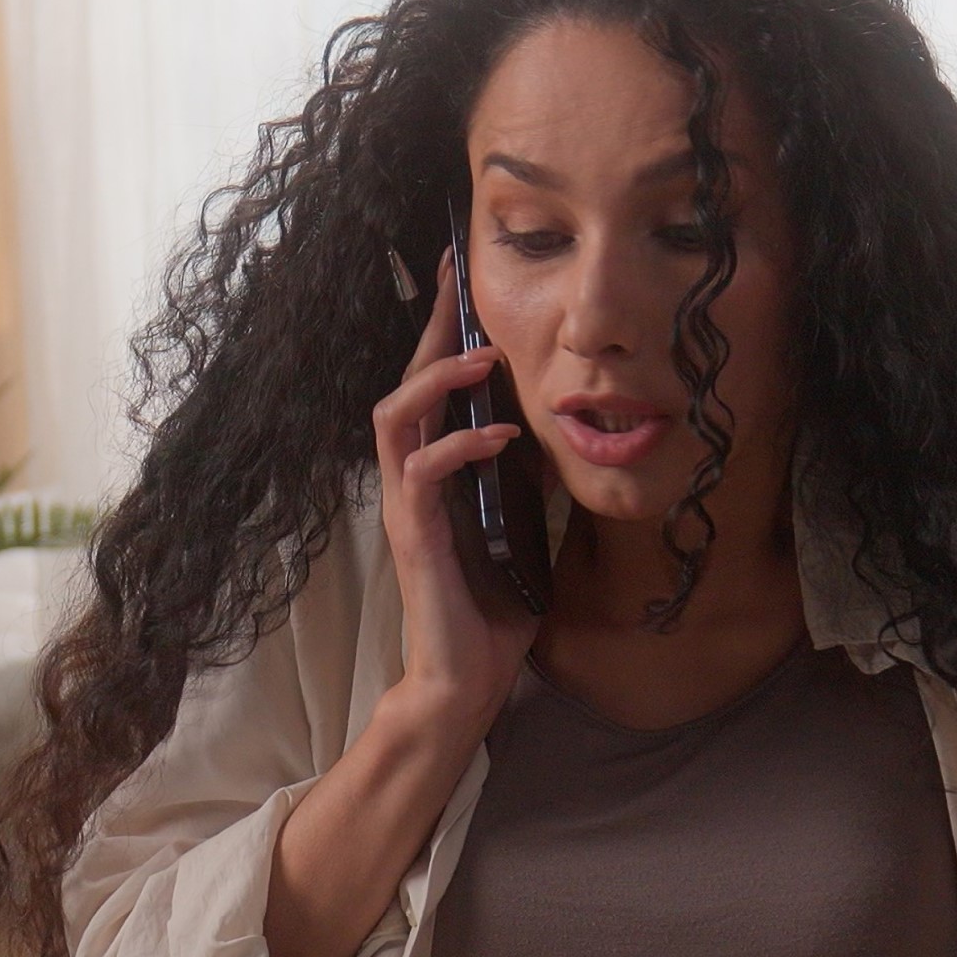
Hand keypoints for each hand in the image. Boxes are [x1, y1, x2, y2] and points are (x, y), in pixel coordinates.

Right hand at [368, 254, 541, 740]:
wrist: (467, 682)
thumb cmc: (493, 610)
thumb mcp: (524, 526)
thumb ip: (528, 480)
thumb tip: (561, 430)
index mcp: (434, 475)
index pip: (432, 388)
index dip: (446, 330)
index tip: (467, 279)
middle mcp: (410, 481)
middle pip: (404, 382)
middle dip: (432, 326)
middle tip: (457, 274)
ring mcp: (407, 507)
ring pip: (395, 417)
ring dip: (437, 380)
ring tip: (481, 356)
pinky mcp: (413, 537)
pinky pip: (424, 473)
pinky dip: (462, 446)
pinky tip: (502, 434)